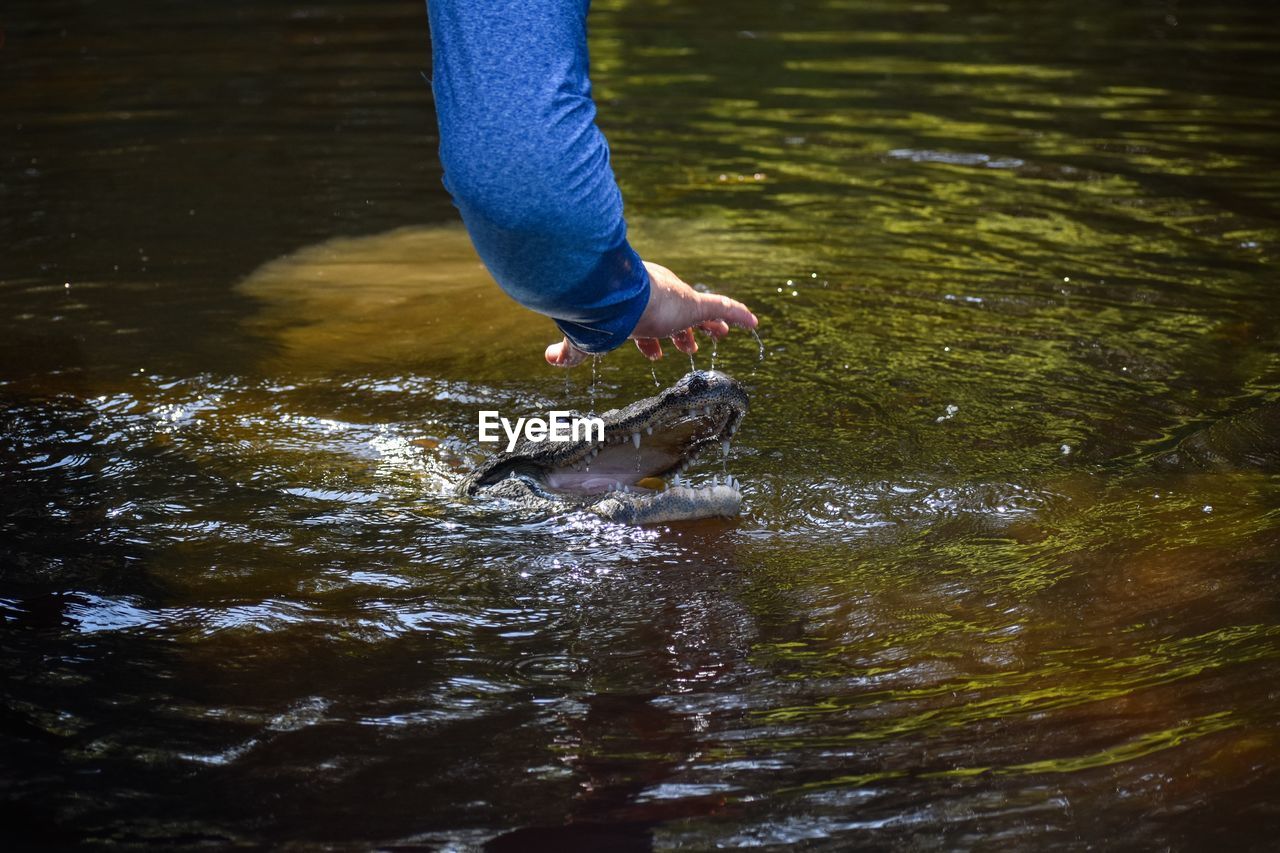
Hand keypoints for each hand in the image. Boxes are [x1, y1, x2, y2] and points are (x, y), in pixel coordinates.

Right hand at [545, 261, 757, 366]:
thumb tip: (550, 357)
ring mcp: (677, 301)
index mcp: (634, 309)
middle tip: (689, 349)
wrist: (612, 296)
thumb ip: (573, 350)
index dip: (651, 341)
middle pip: (674, 319)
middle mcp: (657, 299)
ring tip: (719, 336)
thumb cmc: (599, 316)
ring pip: (701, 313)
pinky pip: (723, 308)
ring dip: (710, 326)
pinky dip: (738, 315)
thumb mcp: (588, 339)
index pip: (646, 326)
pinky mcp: (696, 304)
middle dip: (681, 335)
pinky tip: (753, 324)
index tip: (655, 354)